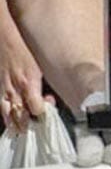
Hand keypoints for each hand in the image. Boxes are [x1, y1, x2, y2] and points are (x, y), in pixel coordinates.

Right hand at [0, 8, 44, 133]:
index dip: (44, 112)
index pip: (37, 108)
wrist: (2, 37)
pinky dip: (5, 115)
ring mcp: (3, 90)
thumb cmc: (22, 46)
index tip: (48, 109)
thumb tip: (47, 94)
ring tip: (21, 130)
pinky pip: (1, 107)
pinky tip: (9, 120)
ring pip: (8, 115)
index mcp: (29, 82)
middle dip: (29, 123)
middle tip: (35, 127)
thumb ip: (41, 81)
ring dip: (16, 124)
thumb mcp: (38, 64)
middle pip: (22, 115)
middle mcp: (15, 89)